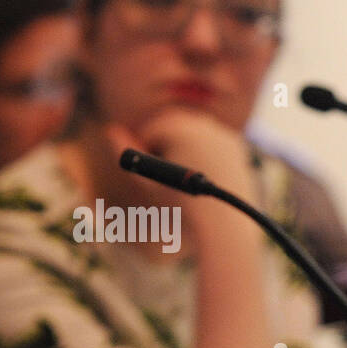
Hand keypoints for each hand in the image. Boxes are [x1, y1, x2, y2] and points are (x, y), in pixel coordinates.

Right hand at [105, 108, 262, 235]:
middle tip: (161, 169)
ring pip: (192, 132)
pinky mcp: (236, 145)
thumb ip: (126, 151)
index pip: (150, 130)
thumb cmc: (179, 204)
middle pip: (171, 126)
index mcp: (176, 127)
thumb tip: (110, 129)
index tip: (145, 170)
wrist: (225, 224)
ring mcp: (221, 132)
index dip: (143, 149)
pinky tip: (199, 173)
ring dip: (182, 146)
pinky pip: (211, 141)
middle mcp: (201, 123)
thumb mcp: (146, 179)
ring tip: (179, 173)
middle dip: (164, 143)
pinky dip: (203, 152)